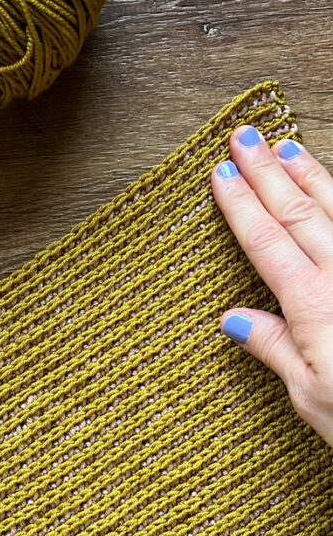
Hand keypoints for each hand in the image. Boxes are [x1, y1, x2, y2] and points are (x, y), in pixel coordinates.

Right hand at [212, 126, 332, 447]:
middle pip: (301, 213)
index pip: (267, 242)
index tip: (220, 174)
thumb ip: (277, 350)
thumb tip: (234, 320)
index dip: (240, 205)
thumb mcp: (313, 398)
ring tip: (288, 148)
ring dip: (312, 176)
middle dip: (268, 173)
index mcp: (315, 307)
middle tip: (245, 138)